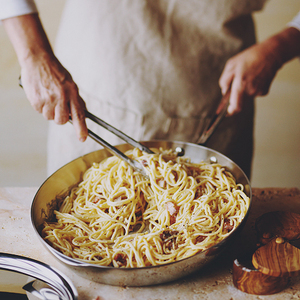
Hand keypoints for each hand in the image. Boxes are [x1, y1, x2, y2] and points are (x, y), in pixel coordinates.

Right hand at [3, 13, 87, 141]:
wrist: (38, 60)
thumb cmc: (56, 73)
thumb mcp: (71, 84)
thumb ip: (77, 100)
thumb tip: (83, 114)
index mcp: (72, 93)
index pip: (79, 114)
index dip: (81, 128)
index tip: (83, 138)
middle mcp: (61, 97)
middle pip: (62, 121)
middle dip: (61, 118)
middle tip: (58, 108)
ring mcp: (48, 99)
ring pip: (50, 118)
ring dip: (50, 111)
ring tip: (49, 98)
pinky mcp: (36, 100)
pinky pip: (39, 111)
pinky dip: (40, 106)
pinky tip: (41, 95)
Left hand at [219, 43, 280, 114]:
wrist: (271, 53)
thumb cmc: (250, 57)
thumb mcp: (231, 65)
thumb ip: (224, 80)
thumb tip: (224, 91)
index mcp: (241, 84)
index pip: (236, 107)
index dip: (230, 112)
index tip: (226, 112)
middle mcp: (250, 91)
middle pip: (239, 102)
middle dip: (235, 97)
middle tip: (236, 85)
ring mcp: (258, 92)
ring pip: (246, 97)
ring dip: (243, 91)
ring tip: (246, 77)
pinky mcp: (264, 91)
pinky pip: (253, 94)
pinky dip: (251, 88)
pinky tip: (253, 78)